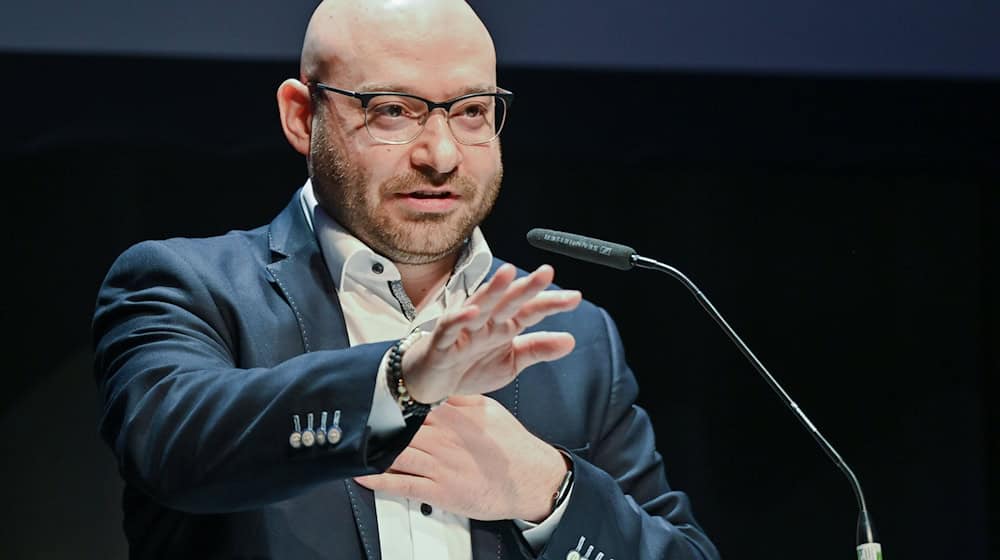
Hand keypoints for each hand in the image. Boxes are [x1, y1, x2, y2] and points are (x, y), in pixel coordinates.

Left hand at [354, 395, 568, 521]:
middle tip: (351, 418)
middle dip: (374, 423)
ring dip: (371, 450)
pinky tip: (361, 474)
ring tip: (347, 445)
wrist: (530, 479)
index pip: (414, 403)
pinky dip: (377, 480)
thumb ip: (462, 398)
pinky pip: (401, 485)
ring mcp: (438, 465)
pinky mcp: (439, 491)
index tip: (371, 394)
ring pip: (395, 454)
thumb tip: (441, 385)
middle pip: (398, 427)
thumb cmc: (512, 447)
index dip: (390, 399)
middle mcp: (442, 438)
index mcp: (453, 417)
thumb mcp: (489, 410)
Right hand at [402, 263, 580, 402]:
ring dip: (493, 290)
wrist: (431, 384)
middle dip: (526, 287)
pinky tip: (473, 312)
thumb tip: (571, 340)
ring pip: (480, 306)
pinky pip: (450, 328)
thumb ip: (538, 349)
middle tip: (546, 272)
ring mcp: (463, 329)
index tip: (575, 297)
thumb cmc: (468, 366)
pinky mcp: (442, 343)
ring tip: (508, 274)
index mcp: (503, 325)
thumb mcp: (510, 362)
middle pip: (508, 301)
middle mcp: (486, 322)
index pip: (530, 309)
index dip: (551, 303)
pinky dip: (460, 319)